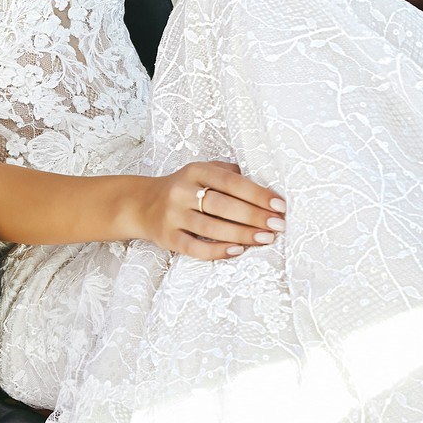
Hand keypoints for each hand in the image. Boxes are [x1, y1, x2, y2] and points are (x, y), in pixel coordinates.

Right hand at [133, 161, 286, 260]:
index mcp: (195, 171)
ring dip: (242, 234)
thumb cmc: (184, 188)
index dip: (257, 194)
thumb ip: (230, 174)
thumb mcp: (203, 171)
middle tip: (278, 225)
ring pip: (211, 228)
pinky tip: (238, 251)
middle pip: (223, 205)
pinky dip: (218, 251)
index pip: (231, 182)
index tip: (279, 205)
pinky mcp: (168, 238)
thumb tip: (266, 185)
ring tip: (266, 239)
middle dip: (254, 216)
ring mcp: (173, 216)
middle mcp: (182, 191)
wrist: (142, 204)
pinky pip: (195, 248)